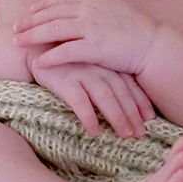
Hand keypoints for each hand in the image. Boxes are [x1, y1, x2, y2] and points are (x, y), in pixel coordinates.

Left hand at [13, 0, 159, 74]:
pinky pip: (65, 52)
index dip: (39, 8)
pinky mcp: (94, 47)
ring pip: (52, 31)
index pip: (57, 1)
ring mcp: (90, 28)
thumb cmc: (134, 26)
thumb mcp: (114, 4)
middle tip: (13, 29)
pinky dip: (49, 57)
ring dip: (32, 37)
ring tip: (17, 43)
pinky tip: (37, 63)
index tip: (26, 13)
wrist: (152, 44)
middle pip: (50, 15)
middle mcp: (87, 9)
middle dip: (29, 22)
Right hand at [26, 48, 154, 137]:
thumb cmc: (63, 57)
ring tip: (124, 135)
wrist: (33, 46)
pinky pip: (80, 102)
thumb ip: (105, 72)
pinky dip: (88, 117)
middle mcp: (98, 66)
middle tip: (140, 134)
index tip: (149, 119)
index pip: (129, 83)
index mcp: (106, 60)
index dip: (140, 102)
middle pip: (121, 93)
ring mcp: (82, 72)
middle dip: (132, 115)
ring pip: (105, 98)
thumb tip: (122, 96)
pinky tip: (94, 132)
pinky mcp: (64, 80)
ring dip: (117, 118)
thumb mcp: (88, 60)